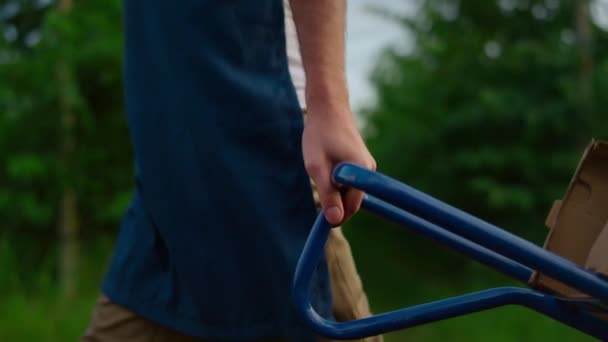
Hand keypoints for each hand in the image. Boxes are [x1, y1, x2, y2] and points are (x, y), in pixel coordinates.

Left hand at [303, 106, 375, 225]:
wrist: (328, 107)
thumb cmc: (320, 135)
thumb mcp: (317, 167)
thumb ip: (328, 194)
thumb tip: (335, 220)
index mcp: (362, 172)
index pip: (351, 207)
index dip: (334, 213)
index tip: (317, 208)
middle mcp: (369, 170)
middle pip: (352, 200)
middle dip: (334, 200)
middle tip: (317, 183)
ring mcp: (367, 166)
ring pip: (349, 190)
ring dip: (334, 189)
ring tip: (321, 168)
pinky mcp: (361, 162)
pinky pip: (350, 181)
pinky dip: (336, 180)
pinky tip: (326, 163)